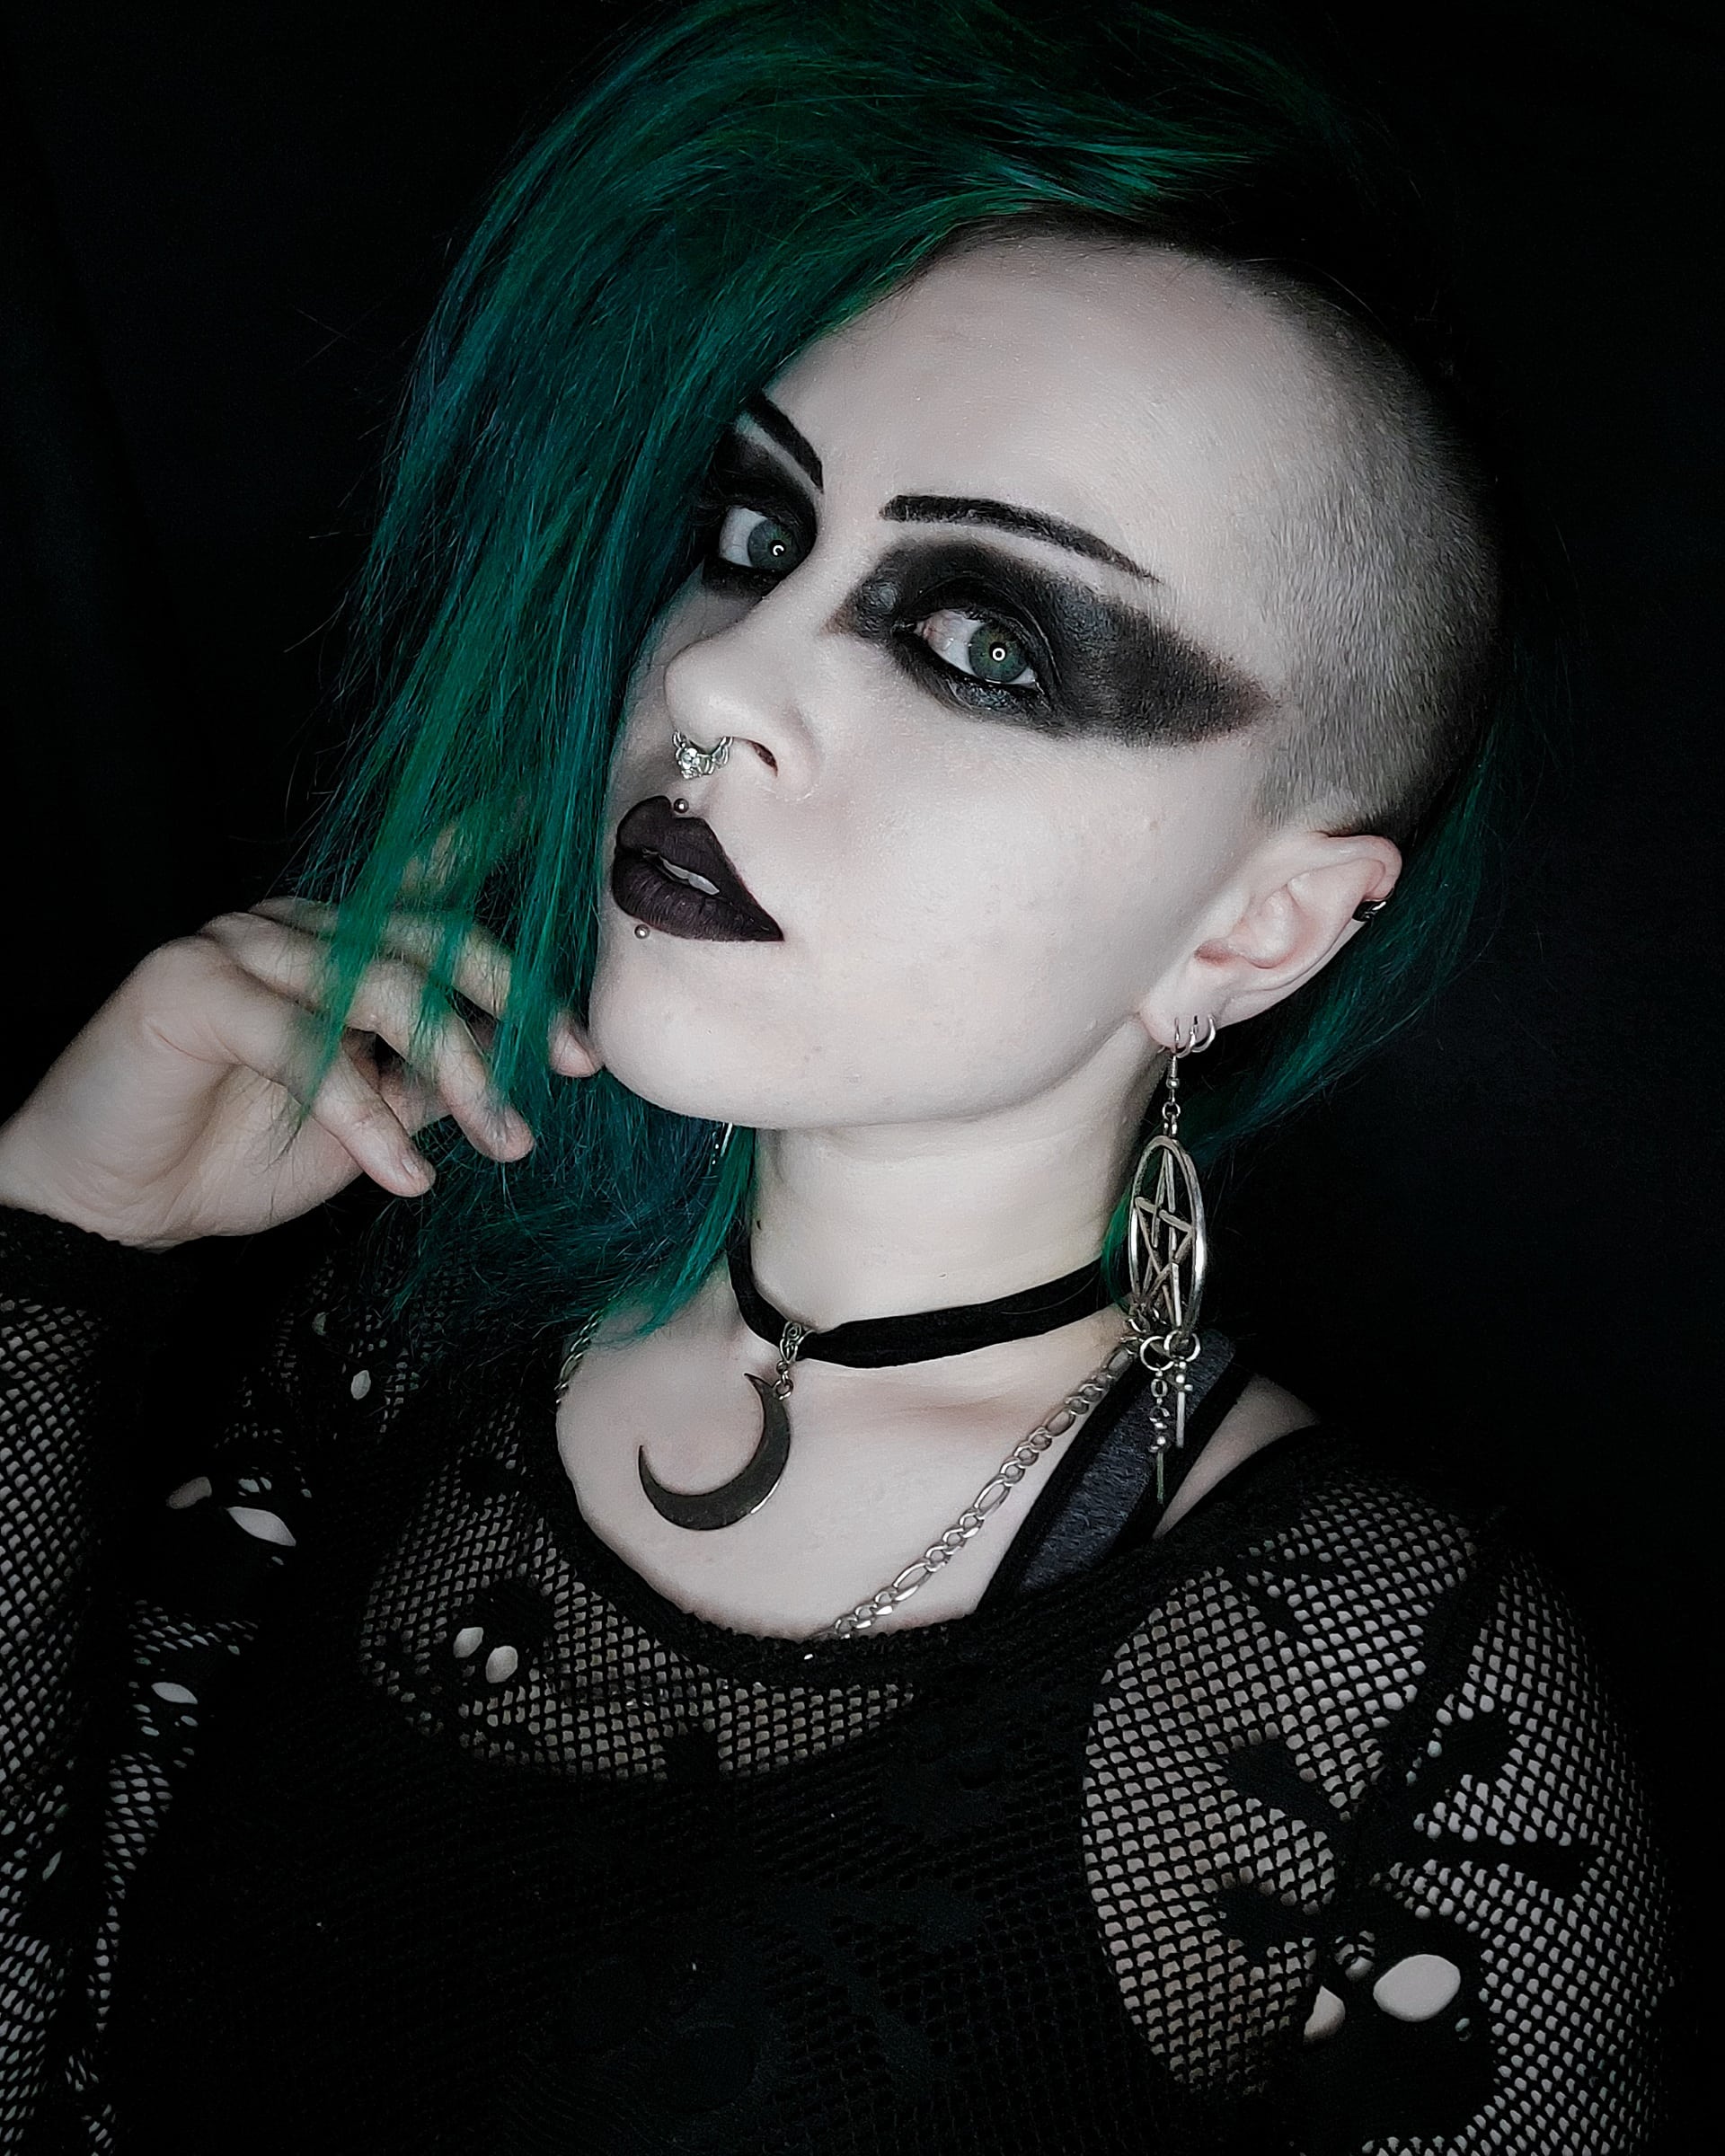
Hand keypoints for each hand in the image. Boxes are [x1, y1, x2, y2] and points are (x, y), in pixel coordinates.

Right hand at [0, 898, 599, 1248]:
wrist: (115, 1206)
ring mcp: (241, 947)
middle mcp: (295, 928)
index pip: (423, 882)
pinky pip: (307, 1044)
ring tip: (507, 1142)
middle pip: (432, 936)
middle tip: (573, 1065)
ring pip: (384, 989)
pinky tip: (407, 1175)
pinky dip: (368, 1117)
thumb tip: (523, 1062)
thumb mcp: (368, 1119)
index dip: (483, 839)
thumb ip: (430, 1078)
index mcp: (338, 946)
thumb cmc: (232, 1155)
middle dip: (515, 1003)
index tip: (551, 804)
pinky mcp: (192, 986)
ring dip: (461, 1073)